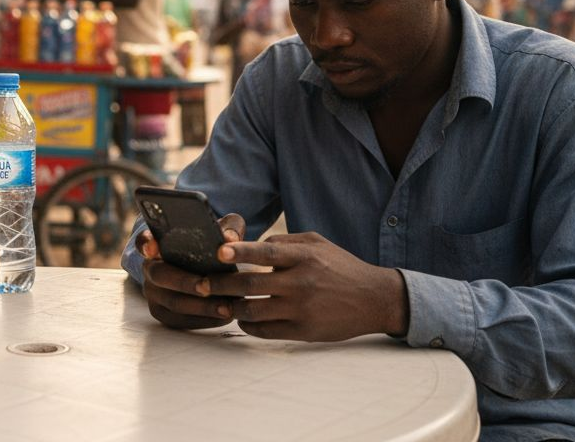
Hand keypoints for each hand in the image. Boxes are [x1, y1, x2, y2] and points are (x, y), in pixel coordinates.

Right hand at [136, 213, 244, 329]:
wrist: (207, 272)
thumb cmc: (210, 248)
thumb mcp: (220, 233)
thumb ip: (228, 228)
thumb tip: (230, 238)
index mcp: (158, 243)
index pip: (144, 240)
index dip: (146, 244)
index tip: (153, 247)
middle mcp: (150, 267)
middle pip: (160, 275)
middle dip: (185, 282)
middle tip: (207, 287)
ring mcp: (153, 292)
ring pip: (173, 302)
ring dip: (201, 307)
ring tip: (226, 307)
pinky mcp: (163, 313)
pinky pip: (180, 320)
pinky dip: (203, 320)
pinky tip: (223, 317)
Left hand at [212, 232, 407, 341]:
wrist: (374, 299)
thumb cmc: (341, 267)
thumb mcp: (318, 244)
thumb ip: (285, 242)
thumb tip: (252, 243)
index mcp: (304, 258)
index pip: (266, 252)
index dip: (240, 251)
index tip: (219, 252)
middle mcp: (301, 283)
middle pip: (251, 284)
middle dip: (220, 284)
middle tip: (200, 283)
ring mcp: (301, 310)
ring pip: (253, 310)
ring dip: (231, 307)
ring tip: (218, 303)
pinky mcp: (303, 332)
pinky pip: (265, 331)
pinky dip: (248, 325)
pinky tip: (241, 319)